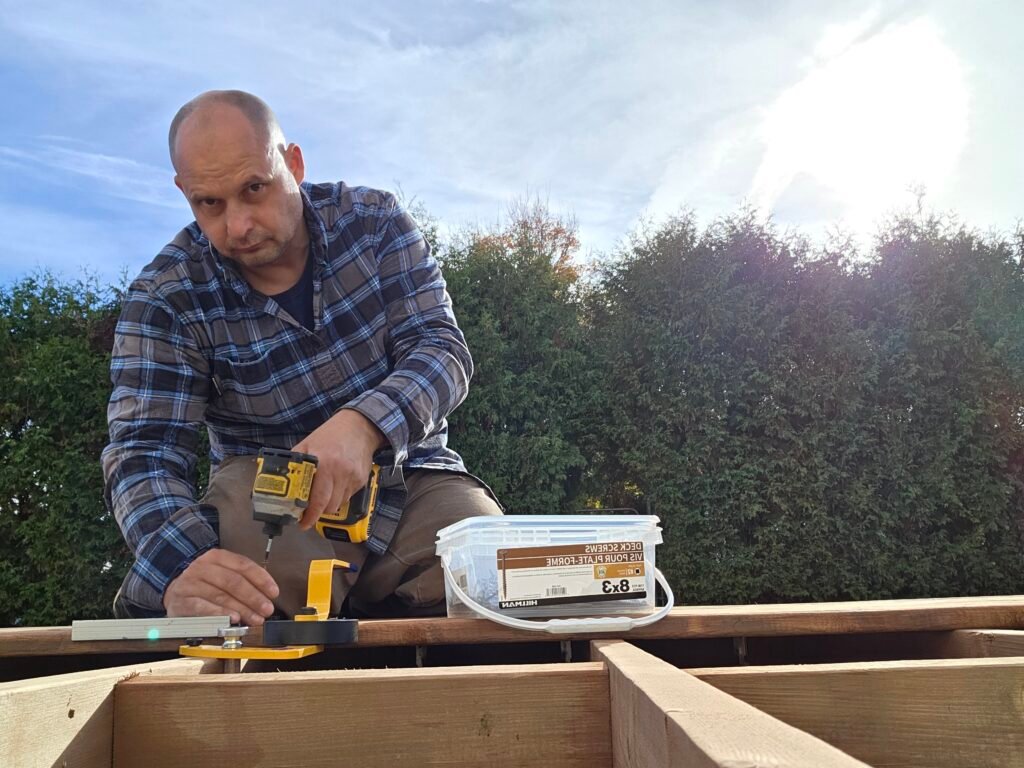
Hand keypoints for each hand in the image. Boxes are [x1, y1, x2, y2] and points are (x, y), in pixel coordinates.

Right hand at [163, 549, 279, 625]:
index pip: (243, 565)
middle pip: (233, 581)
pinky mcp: (181, 602)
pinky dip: (220, 614)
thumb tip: (266, 595)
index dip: (261, 579)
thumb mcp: (221, 573)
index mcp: (216, 557)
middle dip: (254, 597)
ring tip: (255, 618)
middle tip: (267, 609)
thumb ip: (242, 580)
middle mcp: (202, 567)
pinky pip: (202, 608)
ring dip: (241, 609)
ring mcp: (190, 584)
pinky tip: (232, 619)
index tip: (274, 592)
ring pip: (221, 596)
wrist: (173, 590)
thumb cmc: (203, 583)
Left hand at [292, 409, 385, 530]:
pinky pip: (348, 497)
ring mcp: (353, 478)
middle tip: (308, 512)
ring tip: (322, 495)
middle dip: (317, 513)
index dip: (309, 515)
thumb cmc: (332, 434)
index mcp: (324, 463)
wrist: (360, 426)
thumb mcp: (308, 444)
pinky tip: (335, 484)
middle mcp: (340, 472)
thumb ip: (295, 462)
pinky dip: (339, 496)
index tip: (302, 522)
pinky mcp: (362, 480)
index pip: (317, 499)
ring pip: (339, 504)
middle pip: (328, 507)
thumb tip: (282, 480)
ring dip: (328, 504)